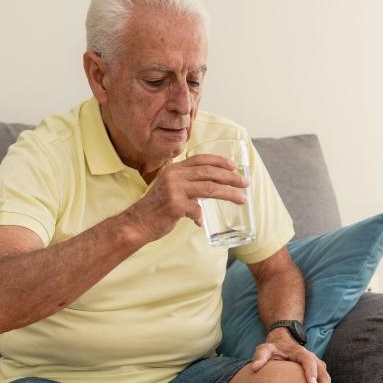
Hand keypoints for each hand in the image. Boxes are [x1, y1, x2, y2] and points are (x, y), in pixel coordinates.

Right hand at [124, 154, 247, 241]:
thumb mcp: (168, 188)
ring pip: (209, 188)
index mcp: (174, 169)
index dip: (219, 161)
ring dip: (229, 194)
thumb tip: (206, 191)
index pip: (201, 159)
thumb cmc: (155, 208)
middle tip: (246, 183)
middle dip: (231, 177)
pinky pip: (196, 210)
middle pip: (209, 172)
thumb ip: (185, 185)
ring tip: (243, 199)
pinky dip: (200, 216)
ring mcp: (174, 190)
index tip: (234, 166)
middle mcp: (175, 176)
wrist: (136, 223)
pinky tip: (200, 221)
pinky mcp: (175, 205)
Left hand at [251, 334, 330, 382]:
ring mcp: (316, 366)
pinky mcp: (317, 373)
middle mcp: (312, 358)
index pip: (308, 360)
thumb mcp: (265, 349)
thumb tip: (254, 368)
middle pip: (323, 373)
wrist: (283, 344)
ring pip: (326, 380)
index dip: (311, 371)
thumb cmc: (274, 349)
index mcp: (300, 352)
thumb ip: (260, 356)